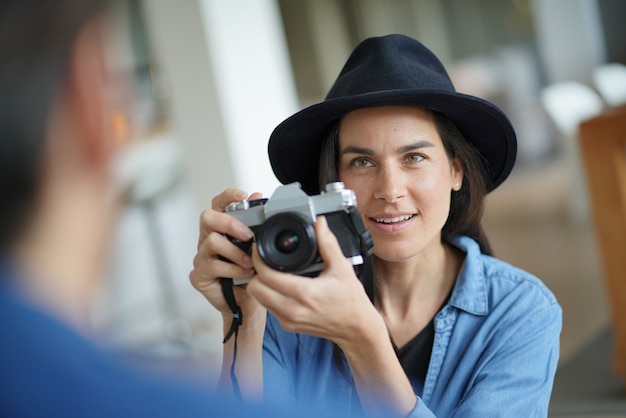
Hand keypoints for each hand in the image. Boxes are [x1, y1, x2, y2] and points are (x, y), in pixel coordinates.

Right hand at [190, 188, 265, 323]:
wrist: (248, 303)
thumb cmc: (251, 274)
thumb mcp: (258, 248)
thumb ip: (256, 223)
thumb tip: (258, 197)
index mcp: (221, 229)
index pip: (218, 205)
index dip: (228, 196)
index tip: (243, 195)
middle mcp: (208, 239)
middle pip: (208, 217)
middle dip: (229, 223)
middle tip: (248, 235)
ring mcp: (202, 256)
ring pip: (212, 241)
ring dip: (236, 252)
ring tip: (250, 263)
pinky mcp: (199, 274)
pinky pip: (213, 265)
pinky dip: (233, 269)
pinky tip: (245, 274)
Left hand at [247, 216, 380, 346]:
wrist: (356, 328)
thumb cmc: (351, 301)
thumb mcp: (342, 268)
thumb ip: (328, 243)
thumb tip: (319, 224)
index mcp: (305, 293)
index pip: (266, 275)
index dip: (259, 259)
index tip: (261, 249)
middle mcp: (293, 309)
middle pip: (255, 288)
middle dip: (257, 271)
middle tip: (265, 261)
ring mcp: (288, 320)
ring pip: (258, 298)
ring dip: (261, 284)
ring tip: (272, 272)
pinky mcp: (288, 326)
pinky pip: (267, 307)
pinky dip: (268, 295)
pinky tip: (281, 287)